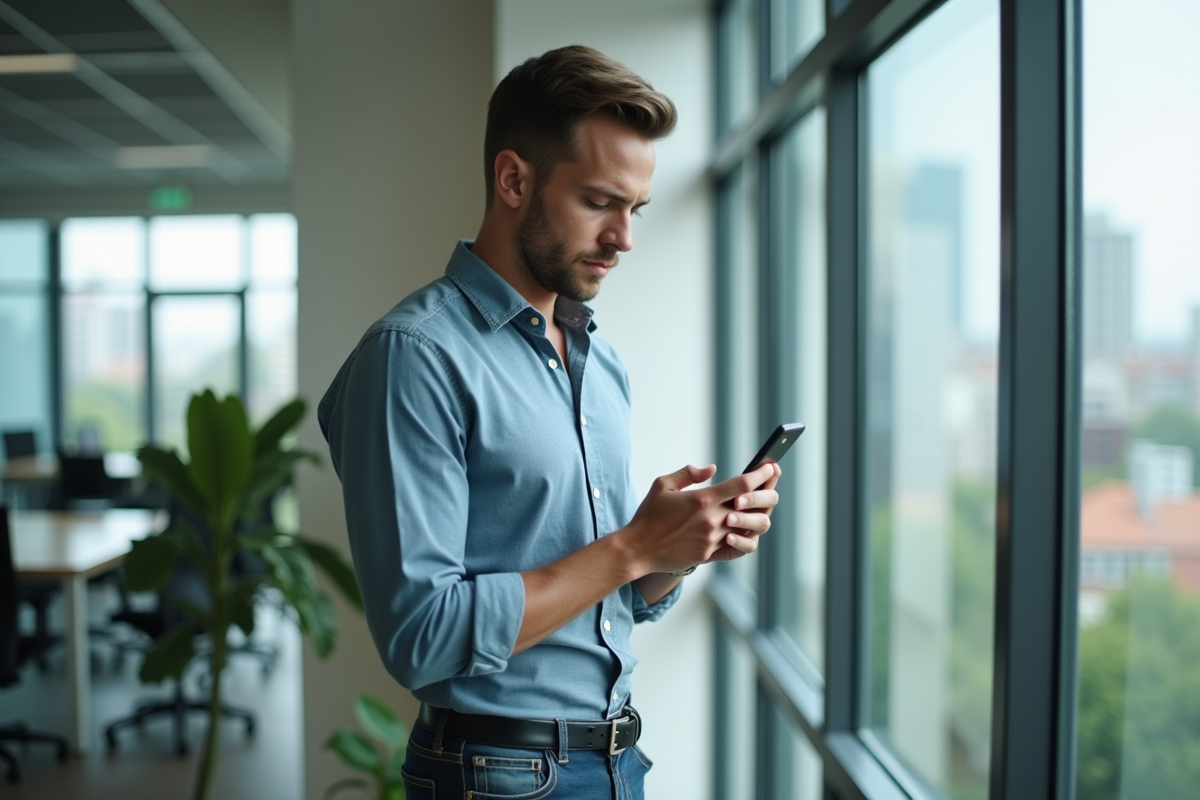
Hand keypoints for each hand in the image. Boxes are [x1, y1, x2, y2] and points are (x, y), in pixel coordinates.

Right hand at [621, 461, 780, 574]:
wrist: (638, 549)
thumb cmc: (649, 515)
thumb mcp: (662, 485)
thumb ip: (688, 473)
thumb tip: (711, 469)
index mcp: (702, 499)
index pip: (742, 485)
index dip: (760, 475)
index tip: (770, 467)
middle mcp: (711, 520)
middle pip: (752, 506)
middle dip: (766, 492)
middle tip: (771, 485)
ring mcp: (712, 539)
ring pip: (749, 528)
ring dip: (757, 516)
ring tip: (758, 507)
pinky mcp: (709, 555)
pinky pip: (737, 547)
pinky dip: (745, 538)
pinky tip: (744, 529)